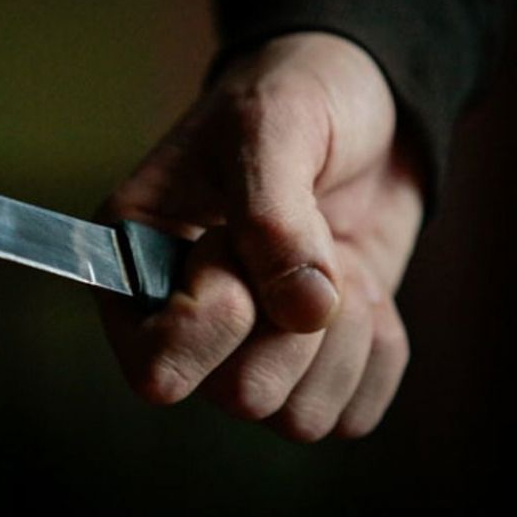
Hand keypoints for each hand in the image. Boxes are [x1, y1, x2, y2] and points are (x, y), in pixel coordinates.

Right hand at [95, 32, 424, 440]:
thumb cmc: (291, 98)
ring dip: (342, 335)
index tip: (234, 246)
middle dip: (292, 320)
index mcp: (139, 266)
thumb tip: (304, 312)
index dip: (213, 320)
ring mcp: (255, 350)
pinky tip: (363, 290)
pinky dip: (377, 351)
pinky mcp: (317, 363)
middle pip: (241, 397)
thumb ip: (271, 217)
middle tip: (302, 241)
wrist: (365, 107)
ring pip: (301, 418)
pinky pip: (355, 412)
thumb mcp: (269, 128)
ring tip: (336, 259)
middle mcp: (189, 325)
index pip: (157, 368)